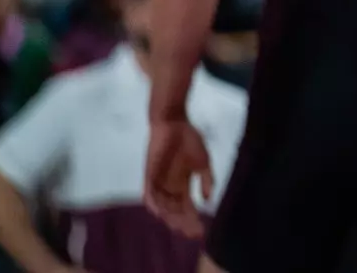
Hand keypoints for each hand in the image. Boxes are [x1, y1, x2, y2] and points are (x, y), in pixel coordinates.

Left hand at [143, 118, 213, 238]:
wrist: (174, 123)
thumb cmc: (189, 140)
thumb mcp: (203, 162)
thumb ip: (206, 181)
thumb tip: (207, 200)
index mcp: (183, 184)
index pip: (187, 208)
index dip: (194, 220)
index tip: (202, 232)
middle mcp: (169, 187)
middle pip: (176, 211)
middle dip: (184, 223)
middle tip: (192, 233)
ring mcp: (158, 182)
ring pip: (162, 206)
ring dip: (169, 217)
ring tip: (178, 227)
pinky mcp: (149, 174)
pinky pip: (148, 193)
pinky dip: (153, 203)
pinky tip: (159, 213)